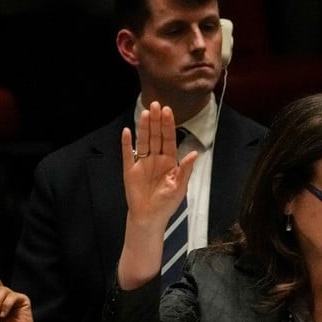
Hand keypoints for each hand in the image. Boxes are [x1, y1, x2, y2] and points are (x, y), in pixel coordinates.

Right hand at [122, 101, 197, 224]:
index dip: (168, 125)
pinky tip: (127, 132)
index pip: (169, 139)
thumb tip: (194, 153)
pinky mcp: (130, 169)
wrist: (150, 217)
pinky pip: (128, 154)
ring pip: (143, 141)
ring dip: (144, 127)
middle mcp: (156, 158)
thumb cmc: (167, 203)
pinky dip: (127, 143)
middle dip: (156, 120)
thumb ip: (185, 169)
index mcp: (169, 161)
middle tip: (156, 104)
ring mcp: (142, 163)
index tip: (168, 111)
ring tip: (145, 113)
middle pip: (156, 136)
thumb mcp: (180, 187)